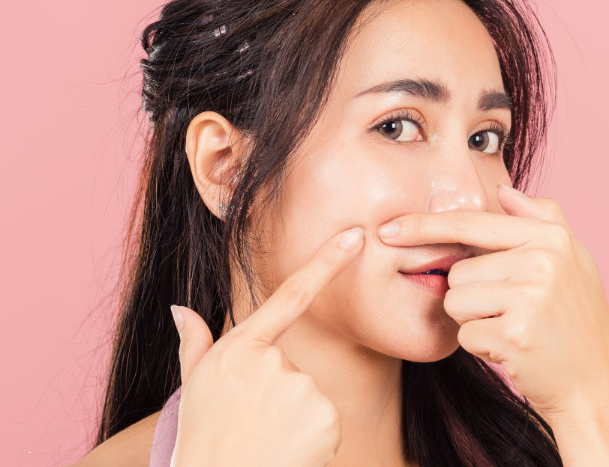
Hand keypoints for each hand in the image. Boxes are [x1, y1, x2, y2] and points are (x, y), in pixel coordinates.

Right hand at [168, 227, 365, 466]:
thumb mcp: (194, 389)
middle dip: (279, 392)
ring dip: (294, 417)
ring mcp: (303, 388)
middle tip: (252, 424)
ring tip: (266, 440)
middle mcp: (275, 362)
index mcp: (241, 349)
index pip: (291, 295)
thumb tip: (180, 309)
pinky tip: (286, 451)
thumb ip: (195, 345)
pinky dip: (311, 437)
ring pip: (310, 394)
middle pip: (293, 366)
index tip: (355, 236)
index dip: (327, 262)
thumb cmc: (203, 439)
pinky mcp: (326, 416)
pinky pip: (325, 419)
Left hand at [376, 184, 608, 421]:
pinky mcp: (514, 334)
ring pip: (456, 301)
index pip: (473, 223)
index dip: (425, 225)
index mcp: (552, 237)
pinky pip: (465, 333)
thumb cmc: (578, 323)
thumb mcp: (574, 261)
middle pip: (458, 270)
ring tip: (514, 330)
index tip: (389, 228)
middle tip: (514, 313)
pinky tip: (514, 351)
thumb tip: (504, 191)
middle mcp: (543, 261)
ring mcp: (530, 297)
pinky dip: (481, 347)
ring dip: (474, 321)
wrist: (597, 385)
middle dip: (472, 295)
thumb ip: (541, 219)